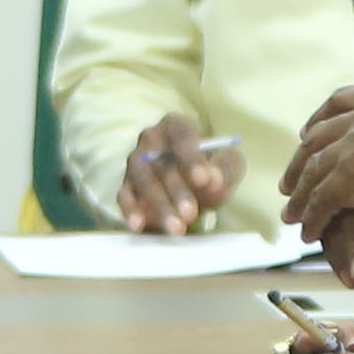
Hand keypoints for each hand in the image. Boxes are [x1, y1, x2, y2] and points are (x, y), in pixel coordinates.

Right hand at [116, 113, 246, 235]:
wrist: (195, 184)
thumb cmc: (211, 168)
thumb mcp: (228, 163)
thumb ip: (224, 168)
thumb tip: (213, 179)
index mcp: (175, 125)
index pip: (181, 135)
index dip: (192, 157)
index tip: (203, 179)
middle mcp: (150, 139)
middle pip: (161, 163)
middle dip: (177, 191)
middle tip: (191, 213)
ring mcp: (136, 163)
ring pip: (144, 182)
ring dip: (160, 205)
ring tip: (177, 228)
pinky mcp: (127, 185)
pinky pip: (124, 196)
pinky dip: (131, 211)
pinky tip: (140, 225)